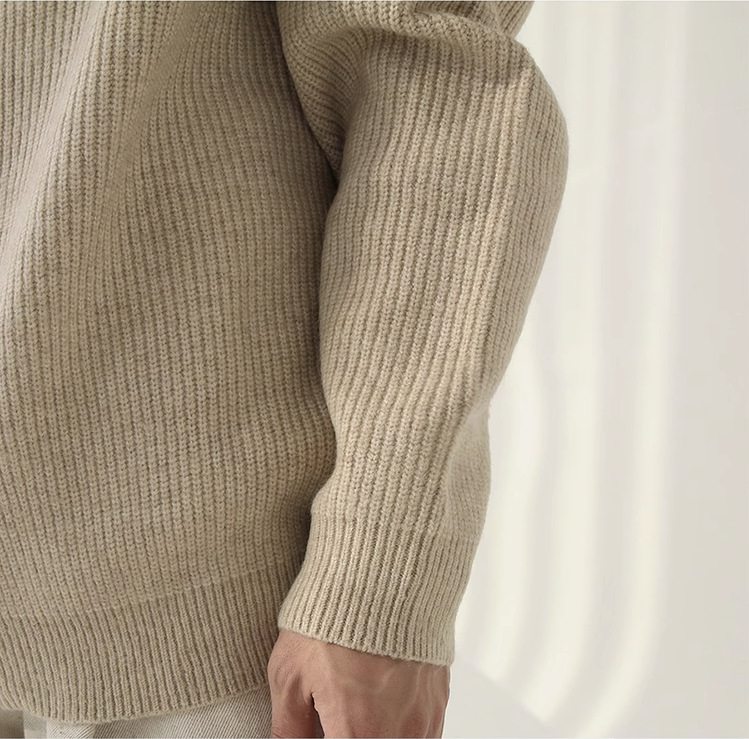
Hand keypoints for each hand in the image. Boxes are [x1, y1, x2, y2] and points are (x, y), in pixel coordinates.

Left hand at [267, 628, 449, 737]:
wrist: (383, 572)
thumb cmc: (335, 616)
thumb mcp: (290, 674)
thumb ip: (288, 729)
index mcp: (358, 733)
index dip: (327, 738)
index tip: (322, 727)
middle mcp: (399, 732)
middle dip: (350, 732)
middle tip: (334, 717)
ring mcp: (424, 716)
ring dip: (378, 732)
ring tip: (356, 706)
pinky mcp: (439, 696)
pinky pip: (423, 731)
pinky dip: (400, 725)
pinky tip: (380, 701)